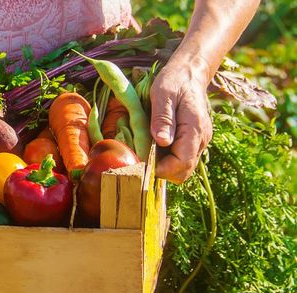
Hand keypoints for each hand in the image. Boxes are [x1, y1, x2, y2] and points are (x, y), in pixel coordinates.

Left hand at [149, 57, 213, 182]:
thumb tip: (162, 142)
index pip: (182, 163)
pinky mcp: (193, 141)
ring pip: (182, 168)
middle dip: (161, 171)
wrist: (189, 73)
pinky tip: (153, 147)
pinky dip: (167, 159)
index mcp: (194, 129)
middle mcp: (200, 139)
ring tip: (145, 152)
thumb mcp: (163, 94)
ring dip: (163, 166)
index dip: (161, 169)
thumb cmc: (174, 81)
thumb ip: (162, 118)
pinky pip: (181, 158)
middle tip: (140, 160)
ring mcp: (199, 141)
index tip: (142, 164)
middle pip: (183, 171)